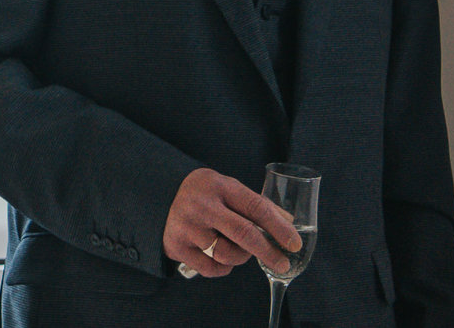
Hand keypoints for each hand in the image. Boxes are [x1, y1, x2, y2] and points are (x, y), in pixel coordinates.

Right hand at [165, 166, 300, 277]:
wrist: (158, 195)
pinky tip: (218, 255)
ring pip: (228, 254)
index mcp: (218, 185)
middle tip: (283, 263)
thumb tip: (289, 224)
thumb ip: (256, 204)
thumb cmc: (203, 195)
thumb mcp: (227, 189)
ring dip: (241, 257)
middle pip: (244, 234)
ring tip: (236, 248)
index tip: (294, 244)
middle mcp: (201, 205)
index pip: (255, 207)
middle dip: (268, 252)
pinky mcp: (177, 245)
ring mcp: (187, 226)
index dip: (279, 227)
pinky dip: (222, 267)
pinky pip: (212, 268)